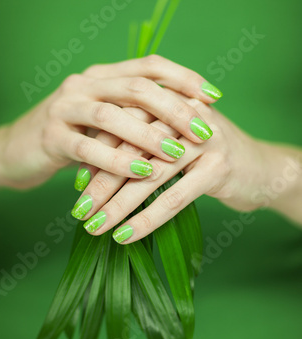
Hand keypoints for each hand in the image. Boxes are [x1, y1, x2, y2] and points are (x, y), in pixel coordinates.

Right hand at [0, 56, 220, 198]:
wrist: (14, 151)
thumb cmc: (69, 138)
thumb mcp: (102, 122)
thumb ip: (132, 115)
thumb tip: (184, 122)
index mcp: (100, 75)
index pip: (149, 65)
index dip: (185, 78)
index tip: (214, 96)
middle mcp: (83, 84)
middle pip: (137, 87)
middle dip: (176, 108)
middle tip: (205, 130)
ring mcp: (64, 108)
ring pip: (112, 114)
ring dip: (149, 135)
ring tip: (179, 154)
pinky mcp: (50, 136)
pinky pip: (89, 148)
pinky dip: (118, 161)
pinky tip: (143, 173)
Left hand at [72, 93, 301, 239]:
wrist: (261, 168)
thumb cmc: (208, 159)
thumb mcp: (174, 144)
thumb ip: (142, 145)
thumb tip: (94, 171)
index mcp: (169, 102)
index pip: (123, 123)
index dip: (97, 154)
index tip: (76, 183)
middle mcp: (185, 113)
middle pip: (131, 148)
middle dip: (101, 181)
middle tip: (79, 210)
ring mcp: (204, 138)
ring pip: (150, 174)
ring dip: (118, 204)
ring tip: (94, 227)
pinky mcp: (219, 166)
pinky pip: (175, 196)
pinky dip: (147, 219)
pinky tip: (125, 237)